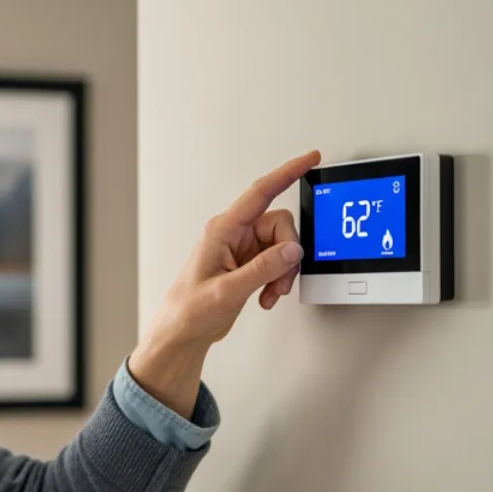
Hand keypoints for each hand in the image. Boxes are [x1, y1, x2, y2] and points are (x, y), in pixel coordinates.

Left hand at [127, 150, 319, 416]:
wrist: (182, 333)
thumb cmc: (189, 309)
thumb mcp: (227, 290)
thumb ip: (262, 269)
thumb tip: (291, 251)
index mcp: (223, 230)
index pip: (260, 192)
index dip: (287, 172)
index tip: (310, 159)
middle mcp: (233, 234)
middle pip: (280, 227)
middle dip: (287, 255)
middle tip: (280, 282)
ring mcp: (242, 249)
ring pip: (282, 247)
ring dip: (283, 273)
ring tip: (269, 293)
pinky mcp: (248, 264)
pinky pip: (277, 262)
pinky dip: (278, 280)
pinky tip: (265, 296)